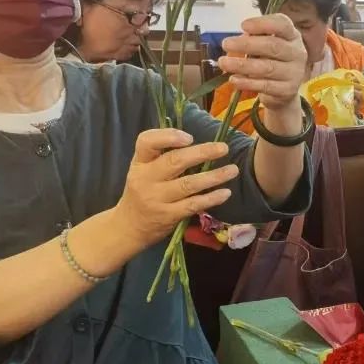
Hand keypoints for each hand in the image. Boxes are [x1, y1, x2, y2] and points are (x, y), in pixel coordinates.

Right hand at [112, 129, 237, 249]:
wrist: (129, 226)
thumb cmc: (143, 191)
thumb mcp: (143, 170)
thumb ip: (163, 155)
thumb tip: (198, 142)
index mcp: (139, 162)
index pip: (146, 142)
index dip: (168, 136)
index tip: (190, 137)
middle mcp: (145, 178)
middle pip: (174, 162)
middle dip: (202, 153)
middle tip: (223, 148)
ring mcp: (157, 198)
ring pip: (188, 184)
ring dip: (214, 176)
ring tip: (233, 170)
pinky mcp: (168, 216)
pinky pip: (193, 205)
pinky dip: (211, 198)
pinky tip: (226, 193)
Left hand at [218, 14, 307, 111]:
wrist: (283, 88)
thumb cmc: (270, 59)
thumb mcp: (264, 44)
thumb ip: (253, 39)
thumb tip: (235, 43)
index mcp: (292, 36)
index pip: (282, 24)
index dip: (263, 24)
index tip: (243, 25)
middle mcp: (297, 53)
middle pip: (273, 46)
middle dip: (247, 45)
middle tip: (225, 44)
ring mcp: (295, 73)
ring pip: (267, 68)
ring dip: (242, 65)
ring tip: (224, 63)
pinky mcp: (288, 90)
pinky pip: (266, 86)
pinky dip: (247, 83)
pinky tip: (234, 79)